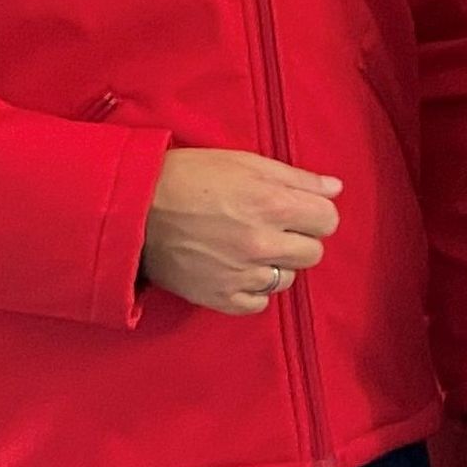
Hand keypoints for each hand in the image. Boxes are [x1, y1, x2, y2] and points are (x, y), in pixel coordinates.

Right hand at [143, 148, 342, 313]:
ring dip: (275, 264)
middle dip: (298, 238)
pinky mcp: (220, 297)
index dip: (315, 213)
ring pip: (287, 279)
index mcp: (272, 205)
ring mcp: (241, 274)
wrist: (131, 209)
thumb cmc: (188, 177)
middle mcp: (261, 243)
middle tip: (270, 227)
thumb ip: (296, 178)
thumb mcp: (245, 163)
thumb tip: (335, 188)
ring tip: (245, 245)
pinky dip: (252, 289)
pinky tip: (235, 269)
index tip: (296, 210)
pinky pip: (259, 303)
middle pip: (313, 252)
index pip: (328, 220)